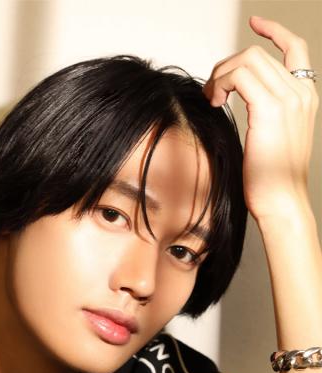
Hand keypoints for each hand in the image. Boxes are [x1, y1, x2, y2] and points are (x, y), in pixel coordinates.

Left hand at [202, 16, 318, 224]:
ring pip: (247, 59)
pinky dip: (221, 83)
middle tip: (214, 91)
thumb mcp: (275, 138)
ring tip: (213, 99)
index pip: (294, 48)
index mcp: (306, 97)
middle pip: (259, 53)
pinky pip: (239, 75)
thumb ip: (266, 111)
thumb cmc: (274, 180)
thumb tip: (238, 97)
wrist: (283, 202)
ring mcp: (289, 98)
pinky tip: (215, 101)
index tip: (256, 23)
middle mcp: (302, 92)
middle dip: (228, 66)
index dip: (274, 31)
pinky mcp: (270, 108)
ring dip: (221, 75)